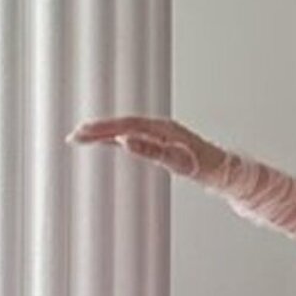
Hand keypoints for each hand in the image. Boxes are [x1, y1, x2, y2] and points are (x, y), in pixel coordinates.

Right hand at [66, 115, 219, 180]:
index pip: (124, 125)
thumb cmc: (203, 166)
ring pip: (125, 130)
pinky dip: (116, 139)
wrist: (222, 171)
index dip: (102, 129)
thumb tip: (125, 141)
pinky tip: (105, 143)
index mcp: (160, 127)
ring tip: (81, 138)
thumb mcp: (175, 160)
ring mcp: (159, 134)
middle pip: (121, 125)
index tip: (83, 133)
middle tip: (73, 136)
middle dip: (96, 130)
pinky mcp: (160, 142)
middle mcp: (158, 127)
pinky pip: (132, 137)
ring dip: (103, 134)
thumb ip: (149, 150)